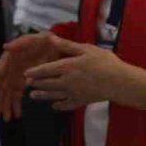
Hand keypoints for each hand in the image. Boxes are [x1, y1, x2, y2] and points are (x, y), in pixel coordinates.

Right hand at [0, 32, 61, 120]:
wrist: (56, 46)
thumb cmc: (43, 40)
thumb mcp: (34, 38)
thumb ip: (20, 42)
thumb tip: (6, 47)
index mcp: (10, 59)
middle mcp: (11, 69)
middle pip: (2, 86)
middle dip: (0, 100)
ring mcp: (17, 76)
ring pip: (8, 93)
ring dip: (7, 105)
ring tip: (7, 118)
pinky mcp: (25, 81)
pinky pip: (17, 95)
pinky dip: (16, 104)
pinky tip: (17, 114)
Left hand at [24, 35, 145, 110]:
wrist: (120, 82)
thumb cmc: (105, 62)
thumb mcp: (87, 49)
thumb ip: (68, 46)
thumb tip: (52, 38)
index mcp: (67, 66)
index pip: (46, 70)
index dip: (35, 72)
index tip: (26, 74)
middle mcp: (67, 81)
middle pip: (47, 84)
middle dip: (36, 84)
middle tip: (27, 85)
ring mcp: (74, 93)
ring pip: (54, 95)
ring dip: (42, 96)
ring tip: (33, 96)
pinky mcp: (82, 101)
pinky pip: (67, 105)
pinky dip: (59, 106)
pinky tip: (54, 106)